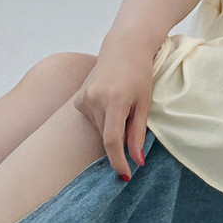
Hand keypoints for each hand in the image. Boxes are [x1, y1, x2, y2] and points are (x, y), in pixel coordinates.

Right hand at [73, 35, 152, 180]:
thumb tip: (137, 160)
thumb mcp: (144, 103)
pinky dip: (103, 118)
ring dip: (112, 126)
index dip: (118, 162)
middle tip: (133, 118)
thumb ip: (138, 133)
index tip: (126, 175)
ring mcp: (83, 99)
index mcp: (114, 101)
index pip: (112, 141)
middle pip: (107, 135)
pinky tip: (111, 100)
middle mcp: (94, 100)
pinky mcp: (78, 99)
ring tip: (123, 103)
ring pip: (100, 129)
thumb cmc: (139, 73)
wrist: (125, 46)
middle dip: (121, 138)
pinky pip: (93, 119)